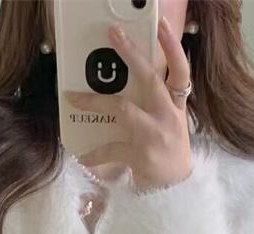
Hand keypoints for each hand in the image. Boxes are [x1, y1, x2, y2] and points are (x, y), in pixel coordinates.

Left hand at [64, 15, 192, 192]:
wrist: (175, 189)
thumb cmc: (167, 152)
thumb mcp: (169, 123)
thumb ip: (154, 104)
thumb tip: (123, 85)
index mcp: (176, 106)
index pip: (180, 70)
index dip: (172, 47)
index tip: (161, 24)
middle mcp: (168, 116)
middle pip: (150, 79)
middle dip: (131, 55)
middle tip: (114, 34)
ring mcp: (155, 134)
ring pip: (123, 109)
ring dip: (96, 101)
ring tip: (74, 97)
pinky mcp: (141, 154)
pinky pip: (111, 149)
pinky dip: (95, 153)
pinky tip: (82, 156)